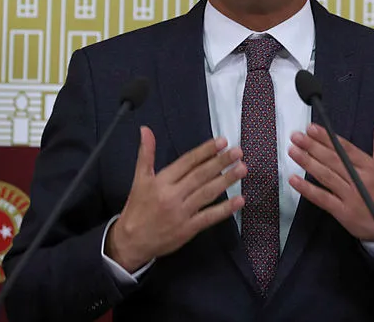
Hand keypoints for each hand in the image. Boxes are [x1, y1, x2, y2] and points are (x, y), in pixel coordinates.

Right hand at [106, 126, 245, 271]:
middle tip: (238, 152)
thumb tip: (146, 130)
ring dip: (226, 181)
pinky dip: (225, 209)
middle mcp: (173, 195)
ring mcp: (182, 213)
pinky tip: (239, 200)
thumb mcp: (139, 179)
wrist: (131, 242)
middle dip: (220, 162)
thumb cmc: (137, 208)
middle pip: (200, 175)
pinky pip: (209, 217)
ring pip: (207, 193)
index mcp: (162, 181)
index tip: (222, 141)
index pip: (188, 162)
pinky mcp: (188, 229)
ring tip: (242, 169)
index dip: (205, 151)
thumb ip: (146, 153)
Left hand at [288, 113, 373, 241]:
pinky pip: (322, 199)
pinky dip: (307, 189)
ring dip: (308, 163)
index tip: (312, 128)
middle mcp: (360, 180)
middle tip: (296, 136)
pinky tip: (294, 179)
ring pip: (326, 176)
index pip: (345, 149)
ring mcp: (350, 197)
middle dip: (313, 147)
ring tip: (293, 150)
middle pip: (333, 160)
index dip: (327, 138)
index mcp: (370, 166)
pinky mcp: (342, 212)